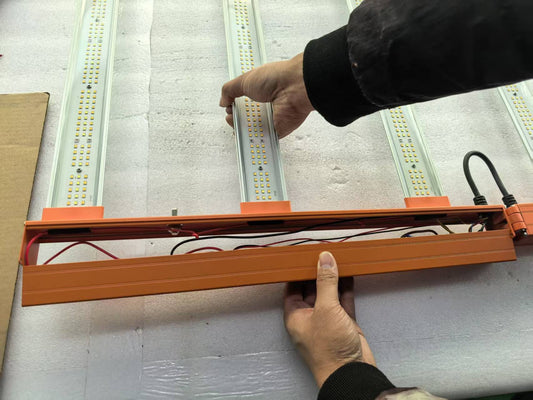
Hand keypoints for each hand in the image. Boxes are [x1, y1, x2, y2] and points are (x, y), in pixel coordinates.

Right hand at [219, 53, 313, 138]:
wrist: (294, 88)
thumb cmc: (276, 78)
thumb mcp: (245, 79)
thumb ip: (230, 90)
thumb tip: (223, 100)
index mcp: (260, 91)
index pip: (243, 101)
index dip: (234, 105)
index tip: (228, 105)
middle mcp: (266, 105)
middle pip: (246, 118)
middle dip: (235, 119)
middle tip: (232, 116)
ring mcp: (271, 119)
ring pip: (252, 131)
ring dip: (242, 130)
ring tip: (237, 125)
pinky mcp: (277, 132)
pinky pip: (263, 140)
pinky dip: (255, 141)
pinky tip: (247, 137)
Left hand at [283, 251, 375, 387]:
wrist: (352, 373)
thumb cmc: (330, 352)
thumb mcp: (325, 309)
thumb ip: (325, 282)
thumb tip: (324, 262)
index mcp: (295, 316)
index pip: (292, 288)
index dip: (298, 273)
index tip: (304, 257)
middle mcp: (310, 318)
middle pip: (311, 289)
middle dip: (317, 273)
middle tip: (324, 256)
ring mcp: (327, 321)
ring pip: (329, 294)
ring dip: (333, 280)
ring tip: (338, 261)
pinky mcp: (343, 324)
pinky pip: (343, 302)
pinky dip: (346, 289)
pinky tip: (349, 276)